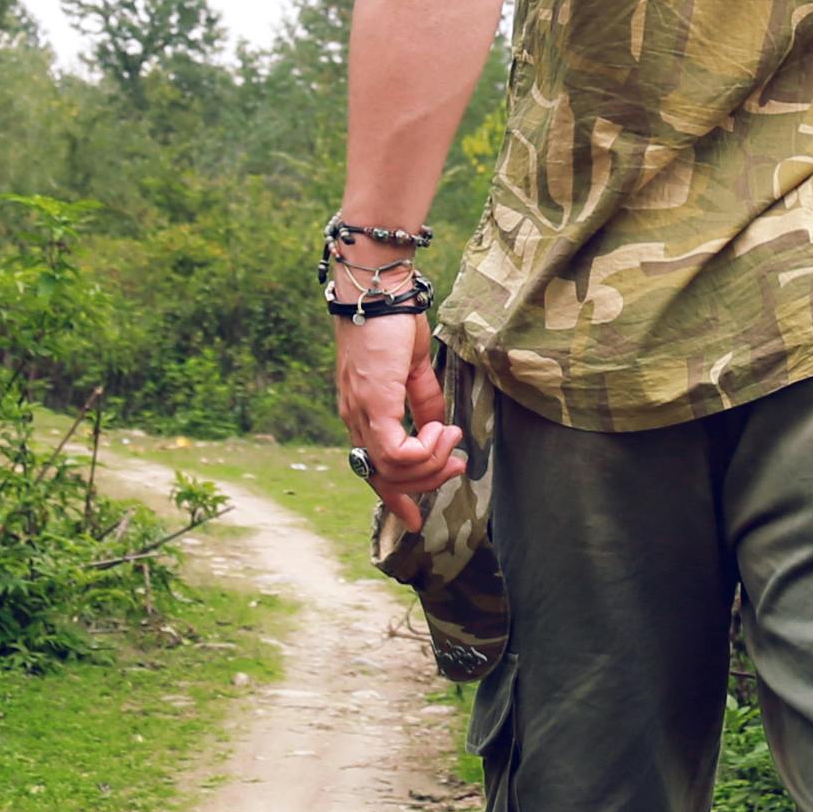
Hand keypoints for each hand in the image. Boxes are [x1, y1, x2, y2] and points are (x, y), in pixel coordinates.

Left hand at [339, 307, 462, 510]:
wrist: (379, 290)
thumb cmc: (393, 321)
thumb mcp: (413, 370)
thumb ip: (423, 401)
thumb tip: (439, 428)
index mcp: (363, 414)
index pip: (372, 471)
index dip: (393, 500)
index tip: (414, 520)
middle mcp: (355, 421)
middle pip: (385, 480)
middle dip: (427, 482)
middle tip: (457, 463)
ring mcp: (361, 414)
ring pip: (394, 470)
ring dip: (432, 462)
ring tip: (452, 439)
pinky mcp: (373, 404)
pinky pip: (398, 453)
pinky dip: (426, 450)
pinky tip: (443, 431)